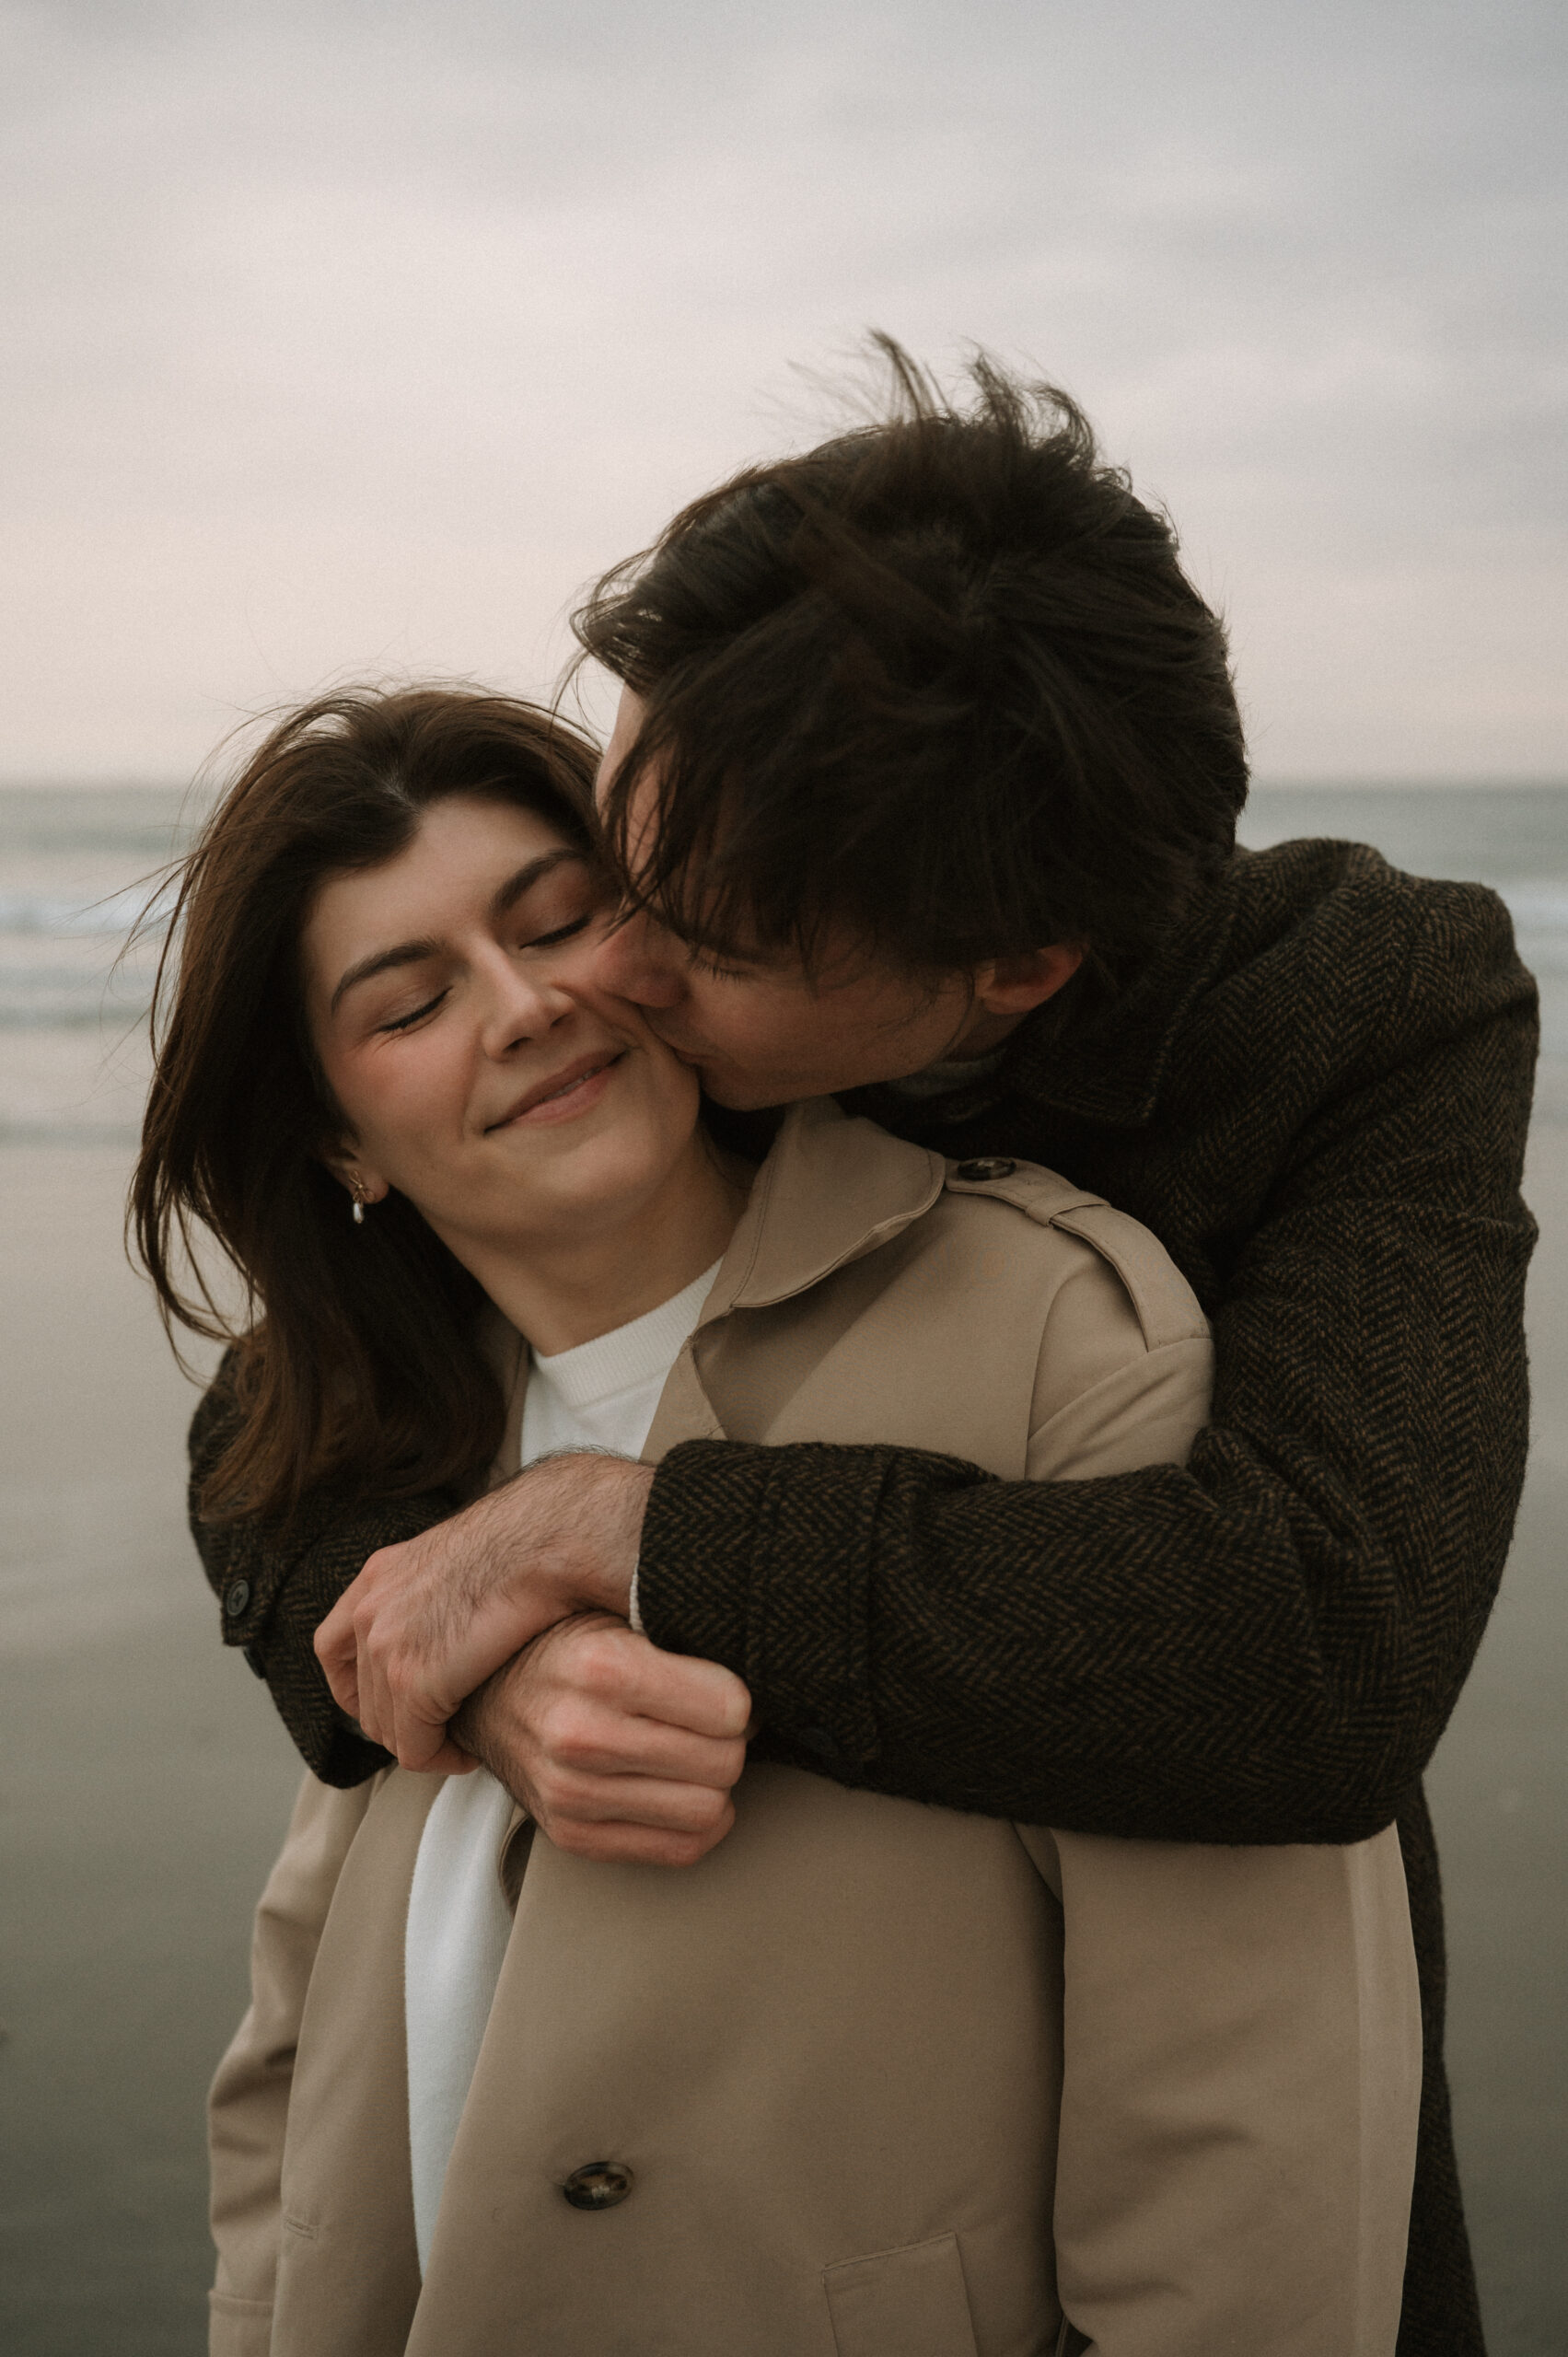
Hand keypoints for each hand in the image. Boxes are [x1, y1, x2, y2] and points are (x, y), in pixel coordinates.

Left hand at [314, 1451, 653, 1769]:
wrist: (545, 1543)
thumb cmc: (526, 1546)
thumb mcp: (457, 1559)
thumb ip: (434, 1593)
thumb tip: (445, 1629)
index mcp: (378, 1575)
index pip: (331, 1648)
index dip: (354, 1688)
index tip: (387, 1706)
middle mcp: (370, 1610)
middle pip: (361, 1701)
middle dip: (400, 1726)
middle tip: (439, 1734)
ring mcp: (385, 1647)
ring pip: (388, 1731)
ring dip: (424, 1746)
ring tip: (459, 1745)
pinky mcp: (413, 1682)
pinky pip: (415, 1749)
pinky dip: (441, 1760)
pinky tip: (468, 1753)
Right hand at [452, 1613, 751, 1866]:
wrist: (484, 1693)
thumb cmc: (565, 1646)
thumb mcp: (616, 1613)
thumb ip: (679, 1631)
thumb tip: (757, 1649)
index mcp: (601, 1667)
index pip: (729, 1706)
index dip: (739, 1697)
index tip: (723, 1689)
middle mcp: (581, 1734)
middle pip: (723, 1760)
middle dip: (731, 1740)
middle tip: (713, 1722)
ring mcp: (572, 1792)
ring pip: (708, 1809)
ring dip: (714, 1783)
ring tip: (695, 1752)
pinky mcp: (572, 1834)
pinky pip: (679, 1848)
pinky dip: (698, 1822)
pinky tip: (681, 1788)